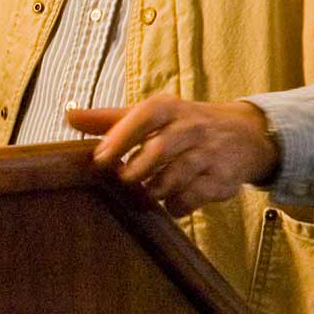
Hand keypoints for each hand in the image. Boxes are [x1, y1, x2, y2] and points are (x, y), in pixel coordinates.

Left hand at [66, 95, 280, 216]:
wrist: (244, 135)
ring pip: (177, 175)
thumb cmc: (184, 125)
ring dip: (155, 189)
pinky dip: (176, 205)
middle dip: (137, 169)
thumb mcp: (152, 115)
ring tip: (146, 193)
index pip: (144, 116)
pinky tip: (170, 204)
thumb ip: (110, 119)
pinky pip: (193, 197)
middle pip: (160, 149)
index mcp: (168, 108)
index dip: (120, 137)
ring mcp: (208, 154)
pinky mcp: (221, 179)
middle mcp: (191, 127)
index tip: (100, 159)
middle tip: (124, 181)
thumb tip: (69, 116)